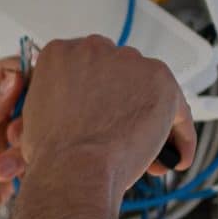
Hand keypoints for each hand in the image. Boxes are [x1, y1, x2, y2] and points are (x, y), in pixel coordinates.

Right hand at [0, 37, 194, 197]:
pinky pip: (179, 109)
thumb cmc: (53, 154)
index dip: (97, 93)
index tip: (100, 112)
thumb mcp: (37, 116)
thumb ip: (59, 100)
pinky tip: (174, 156)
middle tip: (122, 132)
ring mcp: (129, 62)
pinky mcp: (160, 80)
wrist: (74, 169)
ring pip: (150, 89)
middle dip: (124, 102)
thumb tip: (78, 107)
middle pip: (120, 73)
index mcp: (60, 53)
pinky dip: (180, 136)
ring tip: (148, 151)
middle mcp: (95, 49)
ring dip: (151, 118)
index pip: (87, 66)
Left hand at [0, 57, 23, 218]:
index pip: (8, 72)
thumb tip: (14, 82)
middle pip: (30, 101)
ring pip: (34, 132)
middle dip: (30, 114)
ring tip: (3, 161)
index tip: (29, 93)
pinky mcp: (8, 175)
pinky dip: (28, 166)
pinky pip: (32, 164)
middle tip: (14, 132)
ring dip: (26, 143)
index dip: (25, 77)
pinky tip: (5, 175)